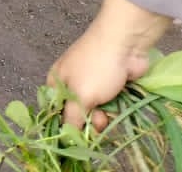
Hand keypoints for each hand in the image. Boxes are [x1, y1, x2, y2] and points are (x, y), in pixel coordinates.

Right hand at [48, 0, 165, 129]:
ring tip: (108, 112)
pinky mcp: (111, 86)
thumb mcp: (80, 95)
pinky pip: (108, 105)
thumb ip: (71, 118)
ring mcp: (92, 85)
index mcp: (57, 82)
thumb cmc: (96, 67)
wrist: (125, 44)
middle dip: (87, 121)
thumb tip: (65, 136)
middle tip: (98, 119)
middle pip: (76, 114)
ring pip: (94, 111)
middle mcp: (72, 84)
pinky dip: (113, 109)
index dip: (65, 125)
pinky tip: (117, 106)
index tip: (77, 136)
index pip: (55, 111)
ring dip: (102, 116)